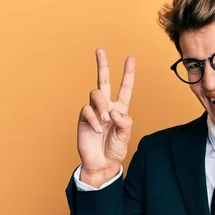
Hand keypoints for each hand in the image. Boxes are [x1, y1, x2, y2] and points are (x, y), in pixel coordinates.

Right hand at [77, 49, 135, 185]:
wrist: (102, 164)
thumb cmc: (115, 149)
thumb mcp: (126, 136)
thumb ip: (124, 122)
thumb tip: (114, 110)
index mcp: (120, 109)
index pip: (125, 88)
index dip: (128, 74)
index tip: (131, 59)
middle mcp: (106, 106)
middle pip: (103, 81)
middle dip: (102, 65)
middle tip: (100, 50)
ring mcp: (94, 111)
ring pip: (95, 94)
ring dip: (101, 105)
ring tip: (105, 121)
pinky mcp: (83, 119)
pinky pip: (87, 110)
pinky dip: (94, 120)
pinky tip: (97, 130)